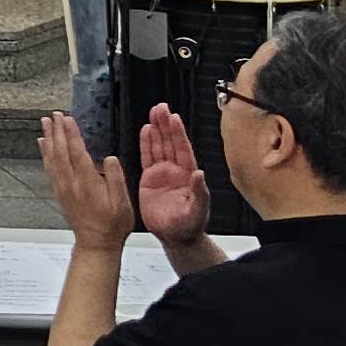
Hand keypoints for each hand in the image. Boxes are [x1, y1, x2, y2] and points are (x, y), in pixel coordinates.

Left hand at [39, 112, 137, 246]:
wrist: (96, 244)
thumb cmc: (112, 226)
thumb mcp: (122, 203)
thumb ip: (115, 179)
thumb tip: (110, 158)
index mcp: (87, 183)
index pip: (77, 152)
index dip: (72, 134)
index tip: (68, 119)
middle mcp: (71, 184)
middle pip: (61, 151)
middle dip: (57, 131)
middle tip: (54, 115)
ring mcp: (63, 188)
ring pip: (52, 158)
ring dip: (49, 139)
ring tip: (46, 124)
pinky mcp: (59, 193)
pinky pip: (49, 168)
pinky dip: (45, 154)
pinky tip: (44, 146)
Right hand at [134, 101, 210, 240]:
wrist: (175, 237)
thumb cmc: (189, 226)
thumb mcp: (198, 211)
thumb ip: (199, 192)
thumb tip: (199, 173)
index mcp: (188, 176)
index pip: (182, 149)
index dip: (178, 133)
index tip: (174, 118)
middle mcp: (176, 171)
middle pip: (170, 142)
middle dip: (165, 125)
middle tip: (161, 108)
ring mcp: (162, 174)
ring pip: (159, 146)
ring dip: (156, 129)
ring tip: (153, 113)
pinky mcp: (149, 179)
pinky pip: (147, 157)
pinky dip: (146, 143)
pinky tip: (145, 130)